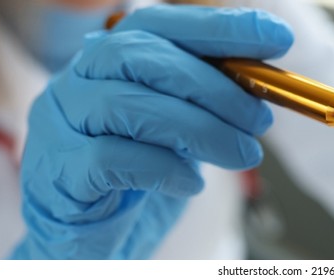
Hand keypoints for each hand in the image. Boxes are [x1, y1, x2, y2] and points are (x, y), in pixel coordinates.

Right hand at [11, 5, 292, 258]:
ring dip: (201, 129)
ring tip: (243, 155)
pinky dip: (163, 168)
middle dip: (214, 86)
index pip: (160, 24)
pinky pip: (110, 158)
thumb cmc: (134, 177)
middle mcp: (74, 80)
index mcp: (106, 60)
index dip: (219, 27)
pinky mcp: (56, 170)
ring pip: (129, 106)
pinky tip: (192, 183)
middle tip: (260, 120)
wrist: (85, 238)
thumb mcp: (178, 131)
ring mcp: (57, 123)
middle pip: (142, 58)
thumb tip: (262, 88)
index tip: (277, 39)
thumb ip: (206, 103)